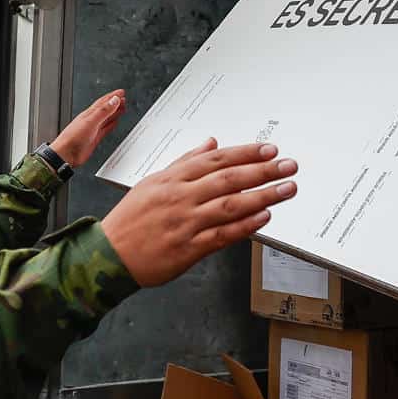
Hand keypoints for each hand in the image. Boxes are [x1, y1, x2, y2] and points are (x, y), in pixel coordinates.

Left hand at [52, 89, 126, 166]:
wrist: (66, 153)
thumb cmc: (73, 137)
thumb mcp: (91, 121)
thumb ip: (103, 111)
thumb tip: (114, 101)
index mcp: (89, 114)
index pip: (103, 102)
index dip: (112, 96)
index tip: (121, 92)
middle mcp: (91, 120)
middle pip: (106, 109)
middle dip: (115, 103)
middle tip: (123, 98)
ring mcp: (93, 129)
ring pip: (107, 118)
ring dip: (114, 112)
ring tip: (122, 107)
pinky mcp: (95, 138)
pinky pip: (106, 129)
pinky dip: (111, 125)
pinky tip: (115, 123)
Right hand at [101, 140, 297, 286]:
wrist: (109, 255)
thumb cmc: (130, 219)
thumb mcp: (153, 182)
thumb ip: (185, 162)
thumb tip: (211, 143)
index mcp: (173, 178)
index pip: (216, 160)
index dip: (246, 153)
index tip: (269, 150)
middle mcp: (180, 197)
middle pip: (228, 179)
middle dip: (262, 170)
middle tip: (289, 165)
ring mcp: (185, 223)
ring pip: (229, 205)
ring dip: (262, 196)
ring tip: (286, 188)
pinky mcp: (188, 249)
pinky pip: (222, 234)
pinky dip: (245, 225)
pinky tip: (264, 217)